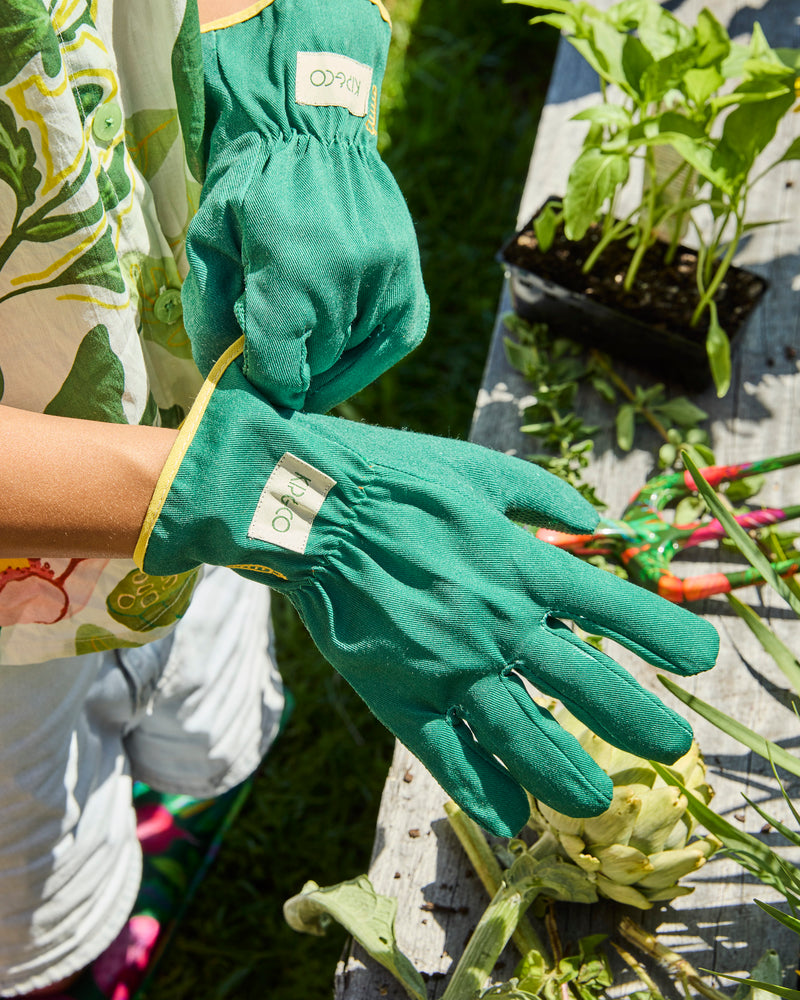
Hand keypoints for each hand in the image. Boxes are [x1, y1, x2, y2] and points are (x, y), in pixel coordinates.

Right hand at [136, 340, 718, 834]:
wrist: (309, 507)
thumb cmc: (395, 479)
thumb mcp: (478, 467)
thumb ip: (543, 495)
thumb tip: (593, 520)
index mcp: (521, 564)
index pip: (615, 608)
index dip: (665, 636)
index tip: (698, 658)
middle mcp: (497, 623)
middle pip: (588, 687)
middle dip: (639, 722)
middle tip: (672, 750)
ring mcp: (449, 665)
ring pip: (526, 737)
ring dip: (570, 777)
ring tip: (599, 804)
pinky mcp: (400, 693)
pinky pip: (448, 755)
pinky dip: (482, 790)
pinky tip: (510, 818)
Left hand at [184, 0, 428, 413]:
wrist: (309, 130)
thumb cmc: (250, 190)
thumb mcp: (208, 245)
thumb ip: (211, 321)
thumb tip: (223, 382)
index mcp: (289, 278)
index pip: (278, 376)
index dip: (255, 380)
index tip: (245, 362)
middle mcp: (346, 288)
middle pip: (312, 372)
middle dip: (287, 362)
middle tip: (272, 327)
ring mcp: (387, 292)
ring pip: (347, 363)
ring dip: (322, 355)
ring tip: (306, 311)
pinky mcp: (413, 296)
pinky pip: (386, 349)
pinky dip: (358, 349)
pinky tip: (337, 325)